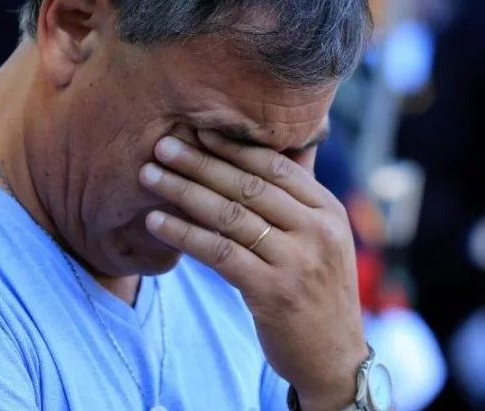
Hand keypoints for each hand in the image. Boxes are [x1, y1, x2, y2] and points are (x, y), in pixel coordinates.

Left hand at [139, 131, 367, 410]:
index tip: (197, 129)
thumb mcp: (324, 240)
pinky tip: (156, 222)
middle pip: (250, 186)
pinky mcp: (273, 292)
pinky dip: (184, 234)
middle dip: (201, 162)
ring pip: (231, 215)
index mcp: (329, 211)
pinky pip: (219, 253)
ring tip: (149, 176)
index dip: (234, 146)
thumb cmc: (319, 291)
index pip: (277, 167)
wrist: (335, 355)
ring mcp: (298, 261)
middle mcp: (318, 231)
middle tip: (163, 144)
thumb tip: (285, 148)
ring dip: (183, 192)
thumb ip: (301, 198)